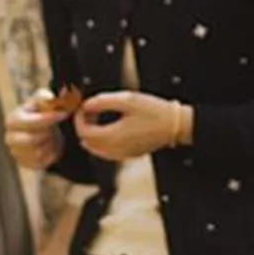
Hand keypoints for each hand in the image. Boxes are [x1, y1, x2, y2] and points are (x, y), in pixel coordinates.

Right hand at [4, 92, 65, 170]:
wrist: (42, 131)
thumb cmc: (40, 113)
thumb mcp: (42, 101)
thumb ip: (45, 97)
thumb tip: (50, 98)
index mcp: (13, 120)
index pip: (32, 122)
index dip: (49, 118)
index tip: (64, 114)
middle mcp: (10, 138)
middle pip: (33, 140)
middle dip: (47, 133)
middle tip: (53, 128)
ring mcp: (16, 153)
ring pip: (38, 152)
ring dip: (49, 144)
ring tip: (50, 136)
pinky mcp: (24, 164)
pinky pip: (41, 163)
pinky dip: (49, 155)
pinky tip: (49, 146)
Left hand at [74, 91, 189, 162]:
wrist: (175, 125)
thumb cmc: (154, 111)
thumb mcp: (127, 99)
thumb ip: (103, 101)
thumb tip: (86, 105)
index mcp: (113, 136)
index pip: (83, 132)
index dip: (78, 118)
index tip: (83, 107)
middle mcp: (115, 149)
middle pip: (87, 142)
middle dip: (83, 126)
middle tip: (89, 110)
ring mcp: (122, 154)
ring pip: (96, 149)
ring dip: (92, 135)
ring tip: (97, 118)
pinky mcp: (129, 155)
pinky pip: (107, 153)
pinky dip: (101, 143)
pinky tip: (107, 129)